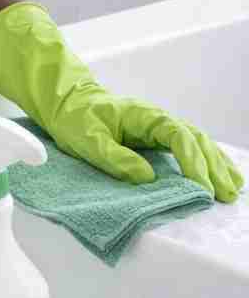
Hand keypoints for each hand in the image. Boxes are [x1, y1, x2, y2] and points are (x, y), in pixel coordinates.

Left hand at [0, 3, 243, 201]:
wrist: (65, 102)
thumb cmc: (74, 118)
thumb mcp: (87, 139)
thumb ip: (115, 157)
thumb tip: (146, 177)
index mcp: (143, 116)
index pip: (178, 136)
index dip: (193, 162)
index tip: (201, 186)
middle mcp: (156, 120)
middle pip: (196, 140)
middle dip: (213, 167)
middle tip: (226, 195)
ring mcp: (158, 128)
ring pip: (197, 143)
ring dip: (216, 164)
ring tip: (233, 189)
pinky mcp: (155, 138)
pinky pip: (188, 147)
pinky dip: (206, 161)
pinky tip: (219, 175)